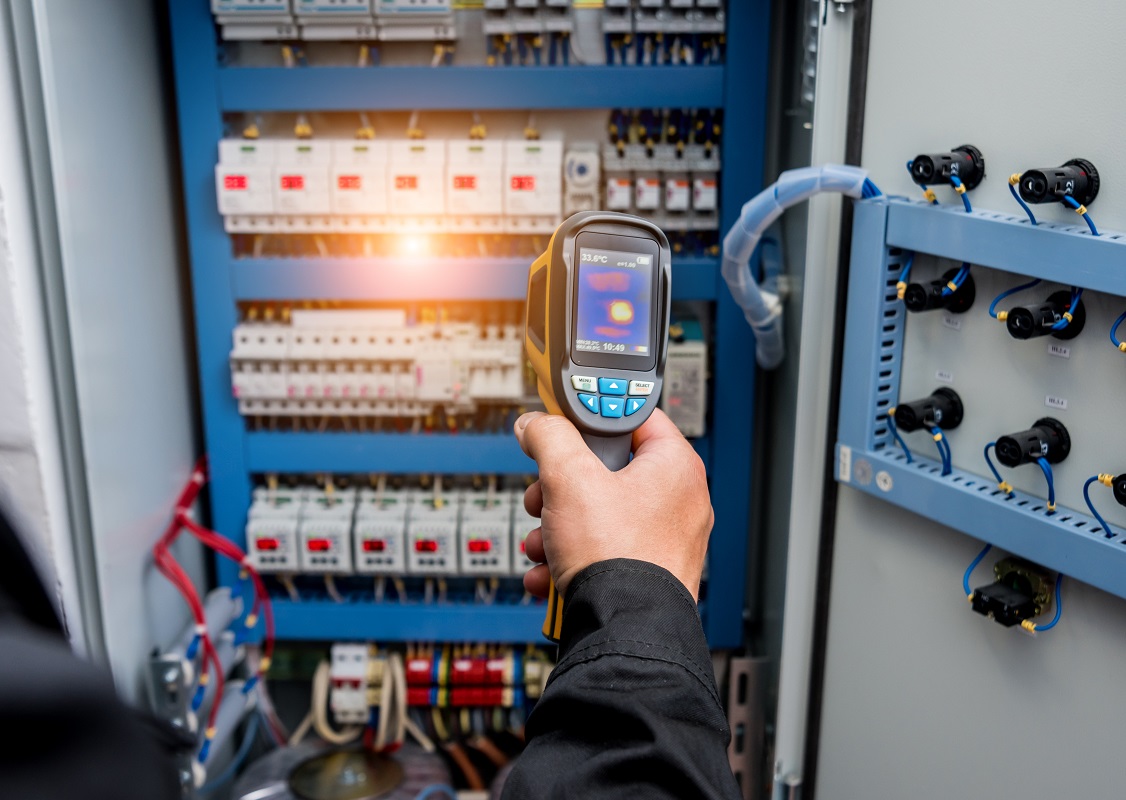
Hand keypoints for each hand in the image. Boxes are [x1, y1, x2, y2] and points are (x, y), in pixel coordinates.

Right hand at [514, 409, 712, 599]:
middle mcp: (678, 501)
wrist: (624, 631)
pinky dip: (572, 559)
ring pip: (597, 515)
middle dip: (561, 487)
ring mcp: (665, 541)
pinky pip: (603, 551)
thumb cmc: (617, 556)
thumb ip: (549, 438)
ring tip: (544, 543)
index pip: (632, 417)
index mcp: (674, 466)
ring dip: (558, 527)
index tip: (563, 423)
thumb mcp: (569, 478)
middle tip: (544, 494)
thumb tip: (535, 425)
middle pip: (607, 471)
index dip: (591, 419)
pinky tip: (550, 572)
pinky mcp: (648, 573)